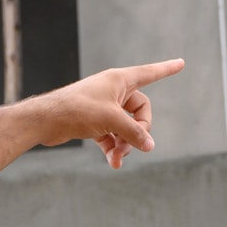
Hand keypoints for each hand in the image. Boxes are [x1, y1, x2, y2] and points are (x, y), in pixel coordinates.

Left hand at [32, 59, 184, 167]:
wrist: (45, 120)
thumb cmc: (77, 110)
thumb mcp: (111, 120)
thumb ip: (134, 133)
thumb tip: (150, 146)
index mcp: (119, 80)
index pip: (150, 73)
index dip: (166, 69)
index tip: (181, 63)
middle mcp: (113, 90)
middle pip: (140, 111)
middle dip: (138, 132)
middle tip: (130, 145)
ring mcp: (103, 106)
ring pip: (125, 126)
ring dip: (124, 144)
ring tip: (118, 159)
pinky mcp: (93, 121)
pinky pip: (111, 135)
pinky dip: (113, 148)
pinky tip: (112, 162)